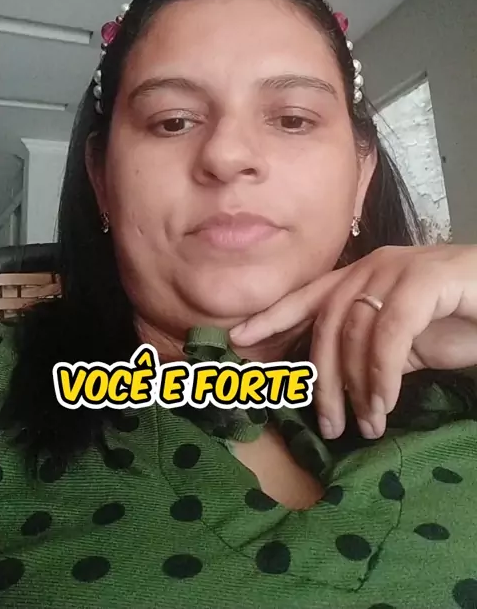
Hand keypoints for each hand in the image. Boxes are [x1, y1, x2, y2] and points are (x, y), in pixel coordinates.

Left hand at [230, 245, 476, 439]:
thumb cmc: (458, 322)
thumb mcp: (402, 343)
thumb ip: (366, 352)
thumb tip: (329, 384)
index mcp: (361, 276)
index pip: (307, 296)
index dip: (271, 317)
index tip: (237, 340)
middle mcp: (373, 266)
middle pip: (325, 322)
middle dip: (320, 379)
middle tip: (326, 425)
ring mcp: (399, 268)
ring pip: (353, 329)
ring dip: (356, 386)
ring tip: (367, 424)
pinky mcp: (427, 279)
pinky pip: (390, 332)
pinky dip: (383, 372)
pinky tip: (385, 403)